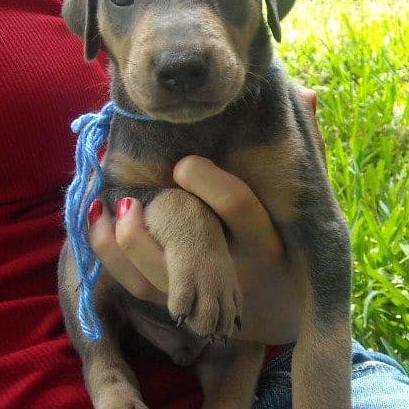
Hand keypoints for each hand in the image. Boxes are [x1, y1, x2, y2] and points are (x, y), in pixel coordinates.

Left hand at [88, 89, 321, 343]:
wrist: (283, 315)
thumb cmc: (291, 245)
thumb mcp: (302, 204)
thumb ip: (305, 151)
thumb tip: (309, 93)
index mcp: (267, 239)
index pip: (236, 206)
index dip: (205, 180)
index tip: (183, 164)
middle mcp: (233, 272)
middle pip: (187, 249)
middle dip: (154, 221)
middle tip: (132, 198)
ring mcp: (201, 295)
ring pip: (154, 276)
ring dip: (124, 240)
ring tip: (109, 206)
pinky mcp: (176, 303)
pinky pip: (136, 286)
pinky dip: (110, 256)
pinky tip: (98, 223)